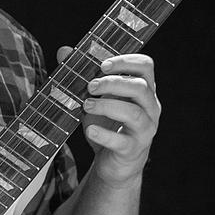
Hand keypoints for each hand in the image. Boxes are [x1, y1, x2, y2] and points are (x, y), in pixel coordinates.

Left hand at [57, 49, 160, 187]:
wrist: (113, 163)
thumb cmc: (107, 125)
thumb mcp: (94, 98)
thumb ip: (82, 75)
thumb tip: (64, 51)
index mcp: (144, 90)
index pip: (146, 66)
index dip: (125, 61)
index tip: (101, 64)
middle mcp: (150, 108)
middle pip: (141, 87)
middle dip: (113, 83)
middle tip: (90, 86)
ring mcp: (145, 130)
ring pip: (134, 113)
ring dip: (107, 105)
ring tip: (86, 105)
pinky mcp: (133, 150)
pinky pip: (122, 141)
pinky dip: (104, 134)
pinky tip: (90, 131)